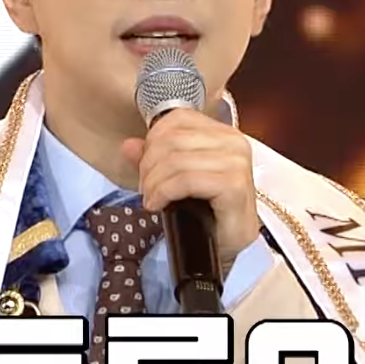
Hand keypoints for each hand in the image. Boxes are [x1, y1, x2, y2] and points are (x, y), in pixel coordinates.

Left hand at [120, 108, 261, 269]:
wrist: (231, 243)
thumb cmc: (208, 211)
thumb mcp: (176, 178)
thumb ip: (154, 158)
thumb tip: (128, 145)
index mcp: (223, 132)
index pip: (177, 119)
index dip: (152, 141)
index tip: (146, 168)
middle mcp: (233, 142)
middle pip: (171, 139)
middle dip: (149, 166)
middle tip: (146, 189)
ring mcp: (236, 162)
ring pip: (175, 160)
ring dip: (154, 182)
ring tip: (152, 199)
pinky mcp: (233, 185)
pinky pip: (185, 180)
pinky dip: (164, 192)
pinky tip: (157, 205)